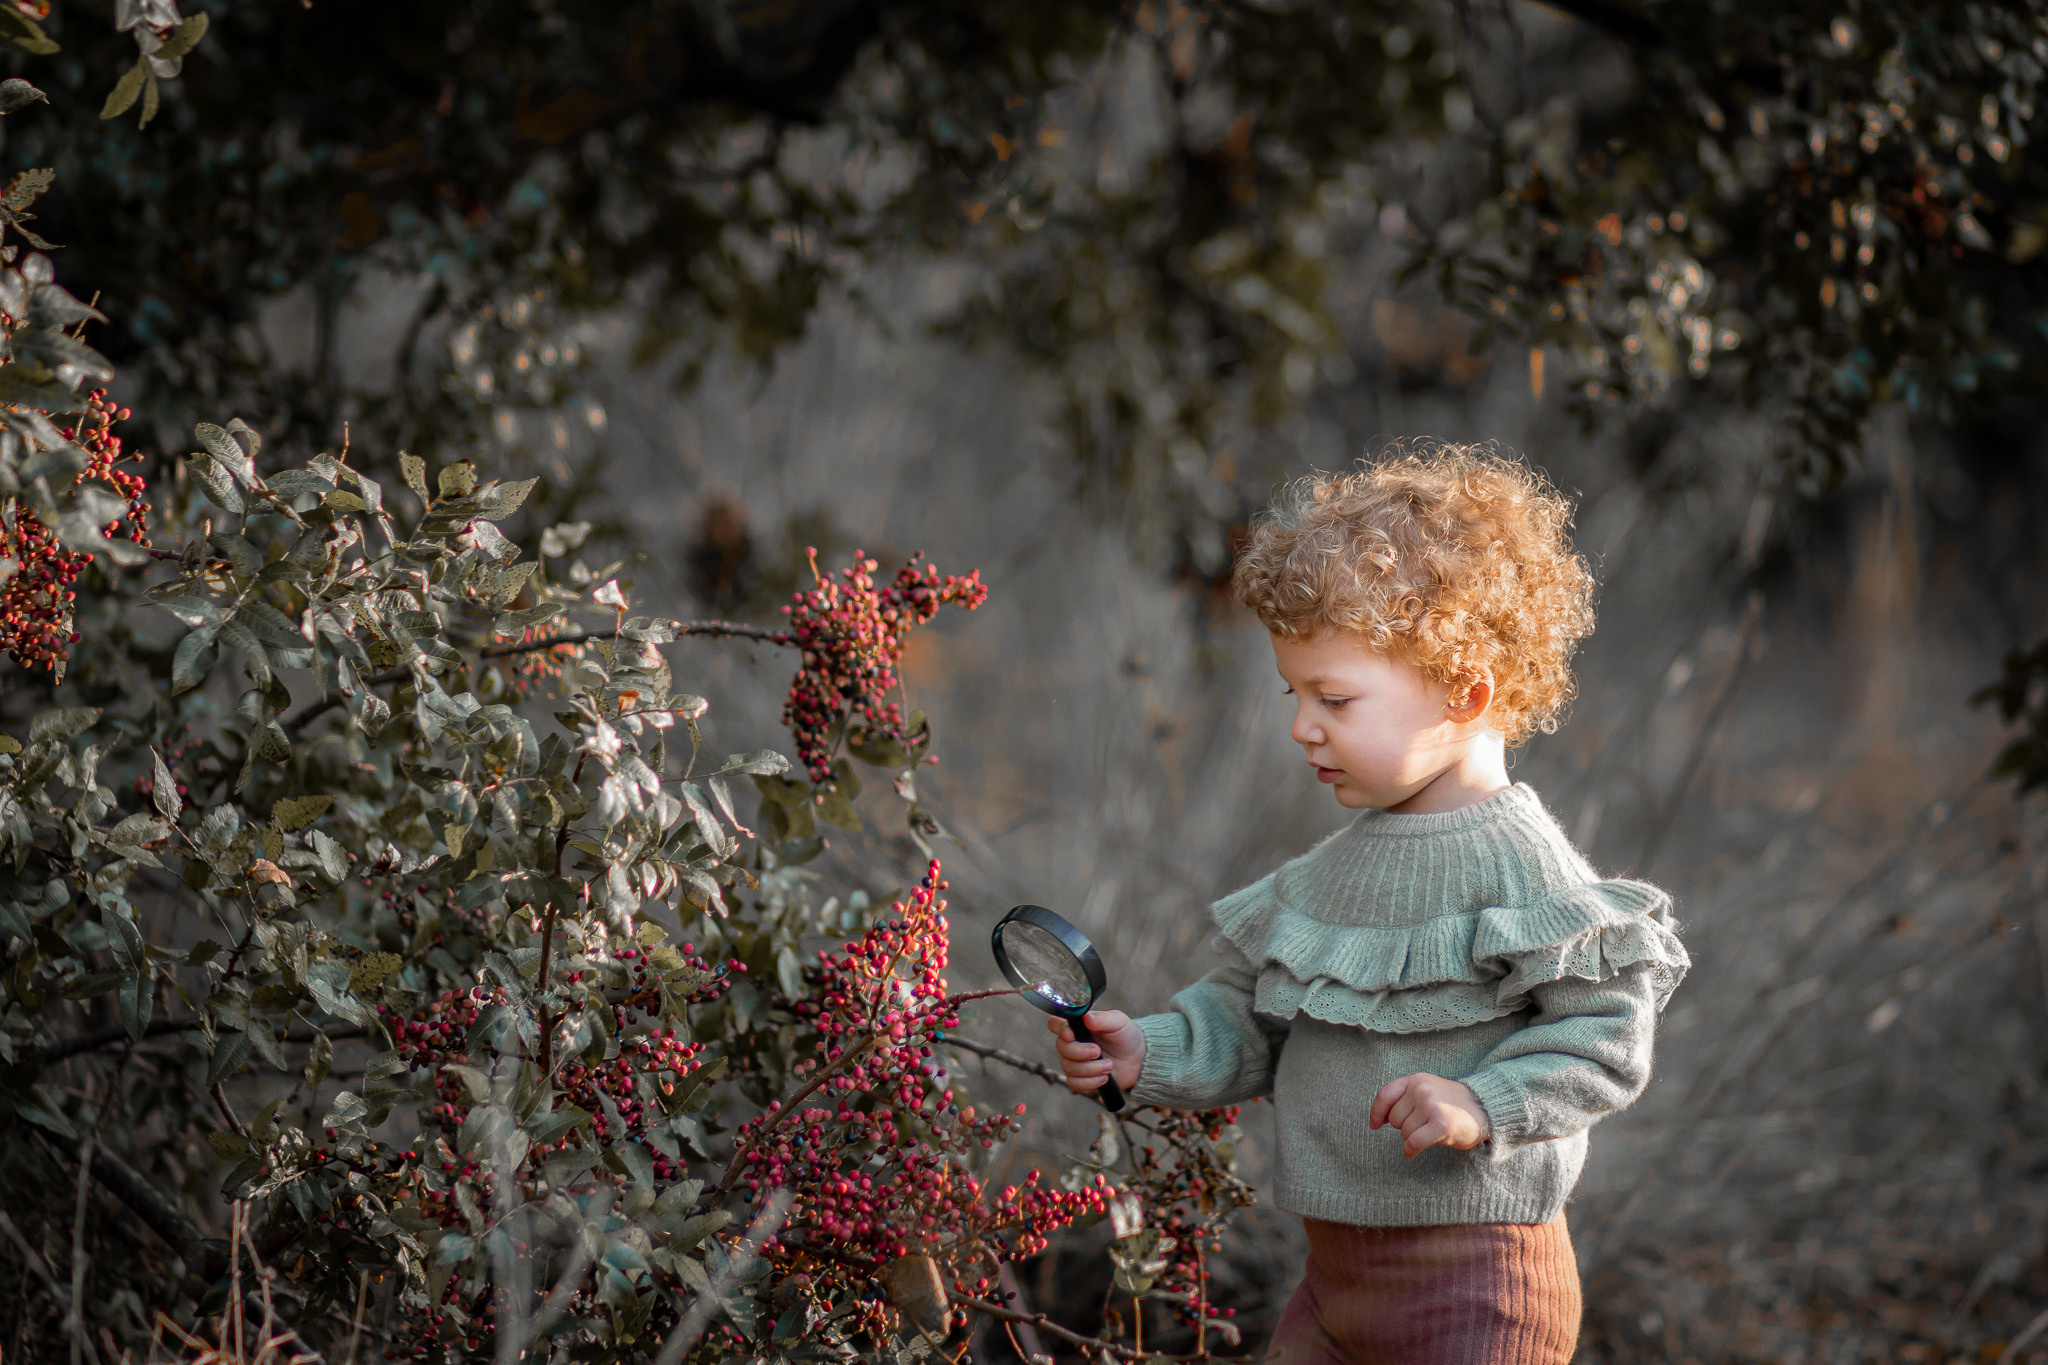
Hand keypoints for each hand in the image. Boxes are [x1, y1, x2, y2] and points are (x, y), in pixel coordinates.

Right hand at [1047, 1010, 1145, 1093]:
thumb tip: (1086, 1017)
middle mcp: (1072, 1043)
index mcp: (1078, 1026)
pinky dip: (1090, 1082)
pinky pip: (1074, 1084)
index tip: (1071, 1035)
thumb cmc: (1125, 1035)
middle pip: (1061, 1048)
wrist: (1137, 1058)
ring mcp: (1075, 1062)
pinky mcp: (1081, 1079)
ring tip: (1109, 1065)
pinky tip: (1104, 1077)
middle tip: (1098, 1052)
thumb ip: (1102, 1019)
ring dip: (1090, 1069)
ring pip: (1068, 1068)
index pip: (1056, 1023)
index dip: (1060, 1029)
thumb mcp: (1118, 1022)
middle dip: (1080, 1052)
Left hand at [1369, 1073, 1491, 1157]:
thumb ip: (1404, 1099)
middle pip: (1394, 1118)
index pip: (1384, 1096)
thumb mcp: (1426, 1090)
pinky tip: (1412, 1152)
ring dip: (1413, 1137)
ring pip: (1404, 1132)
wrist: (1484, 1109)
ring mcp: (1431, 1106)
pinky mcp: (1441, 1125)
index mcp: (1415, 1080)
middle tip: (1423, 1125)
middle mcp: (1421, 1090)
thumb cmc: (1451, 1104)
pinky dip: (1410, 1150)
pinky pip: (1413, 1142)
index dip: (1376, 1113)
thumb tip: (1377, 1120)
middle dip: (1404, 1126)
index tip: (1375, 1126)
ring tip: (1431, 1130)